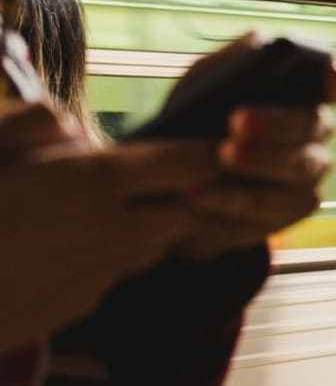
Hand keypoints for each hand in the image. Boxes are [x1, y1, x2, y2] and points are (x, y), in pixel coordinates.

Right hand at [0, 102, 215, 348]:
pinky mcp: (78, 306)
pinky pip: (112, 275)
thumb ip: (29, 126)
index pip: (187, 165)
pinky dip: (106, 258)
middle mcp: (112, 231)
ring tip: (110, 209)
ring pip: (153, 247)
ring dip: (146, 228)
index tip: (214, 145)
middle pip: (186, 213)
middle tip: (169, 180)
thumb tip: (66, 123)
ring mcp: (98, 274)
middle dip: (185, 198)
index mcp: (93, 182)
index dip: (206, 154)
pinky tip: (68, 246)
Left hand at [176, 38, 335, 258]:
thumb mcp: (203, 83)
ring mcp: (307, 176)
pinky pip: (278, 213)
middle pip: (313, 128)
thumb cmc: (195, 120)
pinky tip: (198, 195)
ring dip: (259, 166)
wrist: (167, 179)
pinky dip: (236, 205)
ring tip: (214, 160)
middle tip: (236, 122)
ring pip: (300, 172)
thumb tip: (261, 41)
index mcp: (303, 94)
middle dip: (277, 125)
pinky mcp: (287, 214)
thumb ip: (231, 60)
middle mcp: (315, 133)